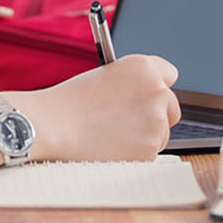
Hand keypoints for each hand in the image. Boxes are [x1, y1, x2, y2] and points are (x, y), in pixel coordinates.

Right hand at [11, 55, 179, 161]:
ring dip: (144, 136)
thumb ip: (133, 82)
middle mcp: (156, 92)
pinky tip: (110, 147)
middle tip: (127, 121)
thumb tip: (147, 97)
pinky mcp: (150, 149)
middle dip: (155, 115)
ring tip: (111, 134)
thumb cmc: (70, 101)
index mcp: (144, 68)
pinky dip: (135, 154)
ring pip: (161, 133)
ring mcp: (156, 122)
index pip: (170, 74)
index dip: (155, 87)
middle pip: (171, 107)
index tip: (147, 95)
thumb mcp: (105, 76)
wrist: (51, 127)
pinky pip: (149, 153)